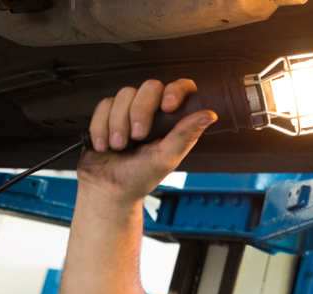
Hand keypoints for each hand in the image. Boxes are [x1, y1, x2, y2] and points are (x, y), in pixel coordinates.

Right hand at [77, 79, 216, 201]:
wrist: (106, 189)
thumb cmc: (139, 178)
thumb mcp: (166, 159)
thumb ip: (185, 135)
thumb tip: (210, 115)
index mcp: (174, 122)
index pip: (182, 88)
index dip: (176, 91)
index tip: (167, 107)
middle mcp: (154, 112)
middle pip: (150, 86)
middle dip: (140, 111)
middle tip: (137, 136)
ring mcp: (130, 110)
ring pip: (125, 94)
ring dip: (118, 123)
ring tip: (119, 146)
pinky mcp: (108, 113)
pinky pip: (104, 105)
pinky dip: (101, 126)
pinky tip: (104, 145)